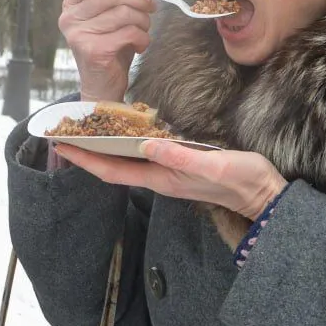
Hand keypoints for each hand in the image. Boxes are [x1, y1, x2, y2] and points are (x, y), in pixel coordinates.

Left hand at [54, 139, 287, 219]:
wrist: (263, 194)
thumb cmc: (242, 180)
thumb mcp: (213, 164)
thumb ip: (181, 156)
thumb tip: (147, 144)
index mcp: (162, 179)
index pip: (113, 171)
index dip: (86, 159)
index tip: (62, 145)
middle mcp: (159, 178)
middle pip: (113, 166)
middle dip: (87, 151)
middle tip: (65, 131)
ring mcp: (168, 173)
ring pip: (126, 161)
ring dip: (104, 148)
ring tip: (86, 130)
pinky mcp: (179, 166)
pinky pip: (143, 155)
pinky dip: (126, 144)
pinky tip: (124, 132)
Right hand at [60, 0, 155, 101]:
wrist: (103, 85)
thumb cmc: (109, 45)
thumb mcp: (107, 13)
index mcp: (71, 5)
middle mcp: (69, 18)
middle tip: (151, 7)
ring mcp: (78, 35)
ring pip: (123, 13)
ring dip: (143, 21)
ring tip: (144, 30)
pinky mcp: (93, 51)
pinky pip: (128, 33)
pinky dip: (142, 38)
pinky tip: (140, 45)